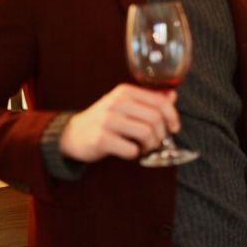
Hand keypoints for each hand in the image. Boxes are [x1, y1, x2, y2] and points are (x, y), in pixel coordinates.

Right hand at [59, 84, 180, 162]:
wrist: (73, 134)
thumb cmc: (105, 120)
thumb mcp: (125, 105)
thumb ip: (149, 100)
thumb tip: (172, 95)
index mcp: (125, 91)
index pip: (160, 101)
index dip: (172, 117)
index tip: (174, 128)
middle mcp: (116, 102)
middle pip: (155, 118)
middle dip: (161, 134)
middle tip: (156, 142)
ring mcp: (107, 120)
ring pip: (146, 133)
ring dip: (150, 145)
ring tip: (144, 148)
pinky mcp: (101, 138)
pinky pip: (131, 150)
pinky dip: (135, 154)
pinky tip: (130, 151)